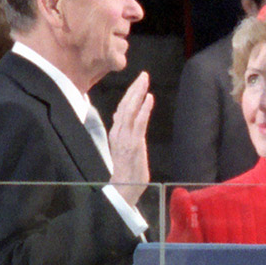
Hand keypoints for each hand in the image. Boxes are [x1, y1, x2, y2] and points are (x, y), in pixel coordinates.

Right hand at [107, 72, 153, 205]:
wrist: (123, 189)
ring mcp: (125, 138)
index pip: (121, 109)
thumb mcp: (122, 148)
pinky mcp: (134, 144)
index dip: (129, 94)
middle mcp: (118, 133)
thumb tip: (121, 118)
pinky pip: (139, 122)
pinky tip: (149, 97)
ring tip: (145, 80)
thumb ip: (123, 133)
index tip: (137, 82)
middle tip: (143, 75)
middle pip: (125, 105)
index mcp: (116, 134)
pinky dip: (144, 108)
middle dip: (134, 88)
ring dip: (138, 93)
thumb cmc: (126, 172)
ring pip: (130, 109)